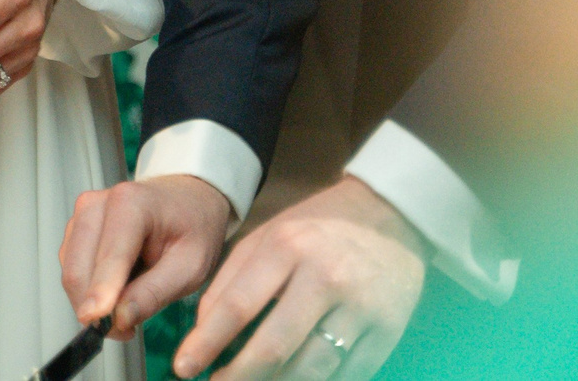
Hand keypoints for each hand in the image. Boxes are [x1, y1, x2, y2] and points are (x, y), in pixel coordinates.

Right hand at [64, 174, 231, 338]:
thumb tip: (120, 318)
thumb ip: (154, 293)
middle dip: (97, 309)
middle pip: (79, 270)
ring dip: (92, 303)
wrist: (187, 201)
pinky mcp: (76, 229)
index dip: (101, 292)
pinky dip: (90, 291)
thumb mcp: (190, 267)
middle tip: (126, 329)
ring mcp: (83, 215)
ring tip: (128, 305)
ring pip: (71, 274)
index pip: (109, 256)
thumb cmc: (192, 228)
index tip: (96, 320)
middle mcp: (97, 205)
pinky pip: (72, 271)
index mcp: (131, 204)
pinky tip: (117, 288)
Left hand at [174, 177, 424, 380]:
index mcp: (289, 246)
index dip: (207, 343)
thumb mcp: (269, 235)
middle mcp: (327, 276)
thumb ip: (231, 279)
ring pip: (310, 369)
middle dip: (239, 377)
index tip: (185, 367)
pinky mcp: (388, 331)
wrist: (392, 213)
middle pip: (274, 346)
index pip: (238, 306)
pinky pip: (346, 374)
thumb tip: (204, 332)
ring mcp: (361, 307)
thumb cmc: (319, 228)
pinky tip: (294, 380)